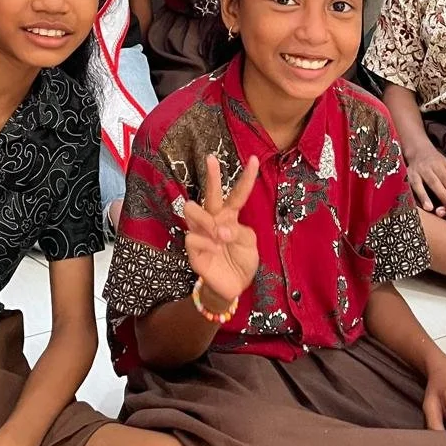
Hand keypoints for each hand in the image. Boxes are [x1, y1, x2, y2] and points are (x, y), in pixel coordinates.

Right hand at [183, 153, 260, 306]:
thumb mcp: (249, 244)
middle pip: (209, 193)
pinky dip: (206, 242)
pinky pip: (192, 236)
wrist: (233, 287)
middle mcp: (214, 220)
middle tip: (211, 158)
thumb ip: (239, 232)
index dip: (246, 177)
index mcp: (230, 216)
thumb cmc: (241, 262)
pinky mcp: (192, 248)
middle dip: (211, 175)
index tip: (254, 159)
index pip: (238, 193)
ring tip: (219, 235)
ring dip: (207, 220)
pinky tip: (214, 250)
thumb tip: (221, 230)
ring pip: (191, 209)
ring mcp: (201, 232)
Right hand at [404, 141, 445, 213]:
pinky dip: (412, 196)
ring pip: (419, 185)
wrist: (416, 150)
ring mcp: (414, 173)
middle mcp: (426, 169)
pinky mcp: (404, 177)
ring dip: (424, 196)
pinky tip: (416, 206)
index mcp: (439, 166)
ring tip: (430, 208)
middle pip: (435, 183)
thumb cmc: (436, 163)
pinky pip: (408, 187)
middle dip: (443, 196)